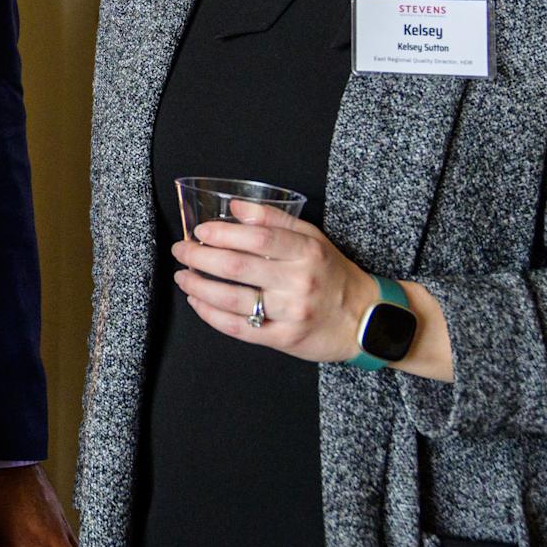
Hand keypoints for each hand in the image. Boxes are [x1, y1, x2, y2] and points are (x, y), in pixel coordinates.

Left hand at [171, 199, 373, 362]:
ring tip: (183, 277)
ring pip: (232, 299)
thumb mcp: (313, 238)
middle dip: (199, 257)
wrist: (364, 319)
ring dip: (198, 287)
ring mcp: (291, 313)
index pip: (258, 238)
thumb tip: (235, 206)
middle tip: (181, 251)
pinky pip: (239, 328)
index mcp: (307, 252)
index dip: (222, 233)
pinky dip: (211, 315)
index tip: (200, 231)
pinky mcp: (284, 339)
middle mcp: (299, 282)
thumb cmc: (332, 274)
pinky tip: (197, 303)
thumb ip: (274, 220)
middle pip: (237, 266)